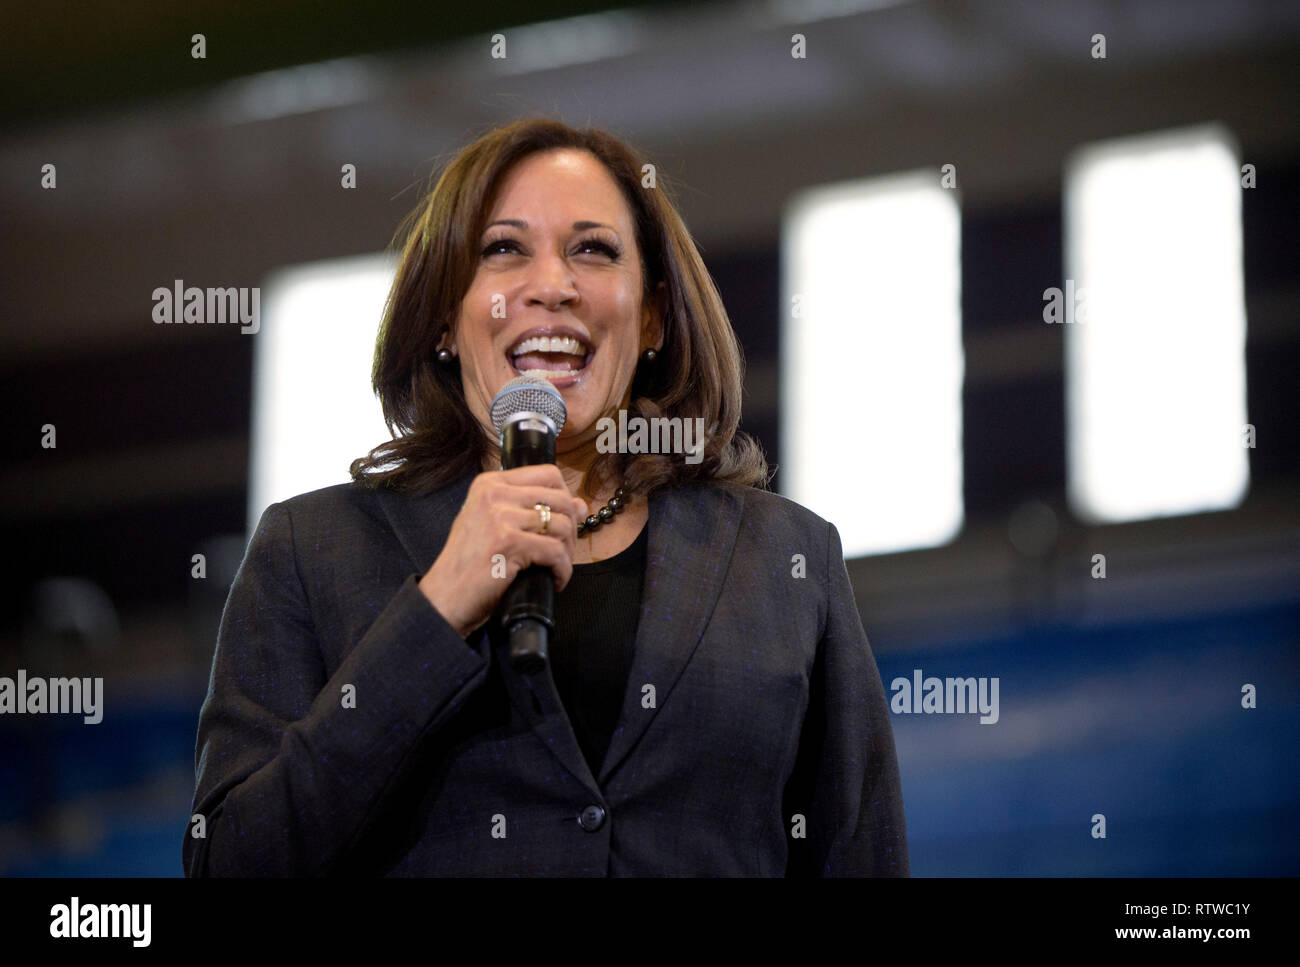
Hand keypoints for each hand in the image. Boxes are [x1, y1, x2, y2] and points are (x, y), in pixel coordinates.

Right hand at [418, 465, 587, 637]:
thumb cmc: (470, 565)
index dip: (565, 499)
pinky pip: (555, 552)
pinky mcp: (508, 542)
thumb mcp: (497, 527)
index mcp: (489, 482)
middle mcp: (494, 493)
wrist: (444, 597)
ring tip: (556, 568)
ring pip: (562, 525)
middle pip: (561, 499)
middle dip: (571, 529)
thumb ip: (534, 510)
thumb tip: (580, 504)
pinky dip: (562, 570)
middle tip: (562, 552)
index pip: (548, 474)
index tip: (562, 523)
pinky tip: (554, 581)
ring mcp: (500, 516)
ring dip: (567, 553)